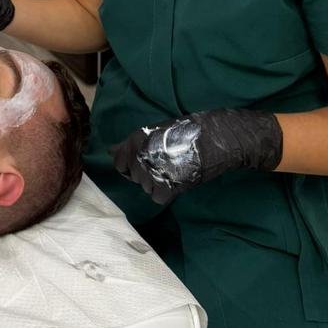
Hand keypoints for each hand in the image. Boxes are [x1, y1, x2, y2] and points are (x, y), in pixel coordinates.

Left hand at [110, 108, 282, 203]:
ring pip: (146, 187)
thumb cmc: (189, 131)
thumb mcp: (158, 131)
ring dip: (158, 183)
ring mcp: (152, 172)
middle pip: (135, 176)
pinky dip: (168, 193)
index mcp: (136, 139)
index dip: (130, 165)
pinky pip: (158, 197)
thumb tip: (110, 151)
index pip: (118, 161)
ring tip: (176, 170)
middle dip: (148, 173)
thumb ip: (134, 144)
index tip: (144, 164)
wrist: (217, 138)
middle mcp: (139, 155)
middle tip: (167, 164)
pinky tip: (179, 181)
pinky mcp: (166, 187)